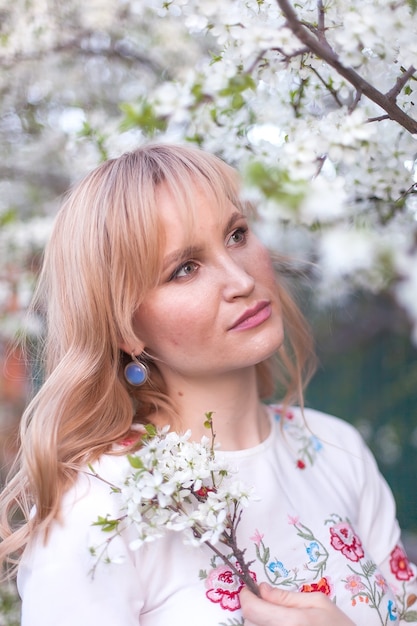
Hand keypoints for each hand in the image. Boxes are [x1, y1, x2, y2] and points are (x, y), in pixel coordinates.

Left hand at [239, 583, 354, 625]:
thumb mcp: (319, 603)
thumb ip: (287, 596)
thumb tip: (261, 589)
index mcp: (291, 622)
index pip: (251, 610)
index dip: (246, 597)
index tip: (249, 590)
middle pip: (249, 622)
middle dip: (254, 610)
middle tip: (268, 604)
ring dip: (259, 623)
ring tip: (277, 619)